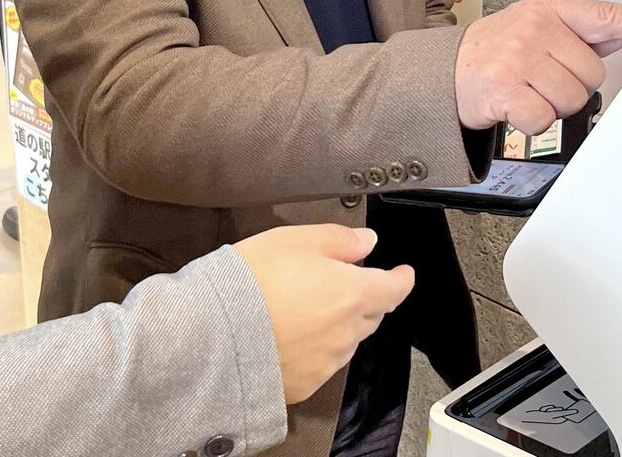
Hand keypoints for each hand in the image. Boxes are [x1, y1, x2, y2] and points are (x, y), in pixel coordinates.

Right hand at [234, 225, 413, 404]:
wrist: (217, 333)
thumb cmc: (256, 278)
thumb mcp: (298, 239)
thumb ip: (340, 239)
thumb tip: (368, 241)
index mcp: (353, 293)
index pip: (394, 288)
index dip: (402, 278)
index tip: (404, 273)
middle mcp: (347, 332)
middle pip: (372, 314)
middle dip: (368, 297)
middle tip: (347, 282)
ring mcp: (327, 362)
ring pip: (348, 339)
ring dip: (342, 324)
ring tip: (312, 308)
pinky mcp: (304, 384)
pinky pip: (322, 363)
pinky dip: (318, 347)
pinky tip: (294, 335)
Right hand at [455, 0, 621, 133]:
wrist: (444, 72)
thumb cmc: (494, 51)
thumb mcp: (531, 26)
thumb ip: (574, 32)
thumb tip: (619, 32)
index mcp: (548, 10)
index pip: (605, 15)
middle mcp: (535, 28)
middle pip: (592, 73)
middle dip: (570, 85)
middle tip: (540, 78)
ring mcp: (519, 56)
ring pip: (572, 99)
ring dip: (551, 105)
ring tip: (526, 91)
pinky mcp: (505, 87)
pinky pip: (545, 118)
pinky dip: (531, 122)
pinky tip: (514, 105)